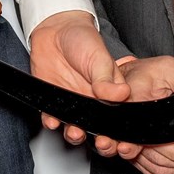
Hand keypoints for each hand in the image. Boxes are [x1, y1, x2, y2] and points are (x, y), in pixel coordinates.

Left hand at [28, 11, 128, 149]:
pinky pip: (53, 118)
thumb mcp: (100, 57)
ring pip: (77, 129)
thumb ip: (107, 78)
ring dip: (76, 135)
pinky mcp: (53, 102)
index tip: (121, 141)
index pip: (119, 119)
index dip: (122, 134)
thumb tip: (122, 94)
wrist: (54, 30)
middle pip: (100, 131)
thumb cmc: (82, 40)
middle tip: (101, 143)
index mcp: (110, 94)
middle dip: (102, 142)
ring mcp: (73, 104)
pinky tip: (52, 121)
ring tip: (75, 132)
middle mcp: (93, 103)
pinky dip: (51, 123)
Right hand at [106, 57, 173, 172]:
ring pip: (158, 170)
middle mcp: (129, 131)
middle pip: (160, 159)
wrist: (126, 79)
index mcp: (135, 109)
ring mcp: (131, 144)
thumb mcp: (168, 68)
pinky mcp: (133, 153)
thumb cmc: (146, 73)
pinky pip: (153, 173)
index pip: (156, 141)